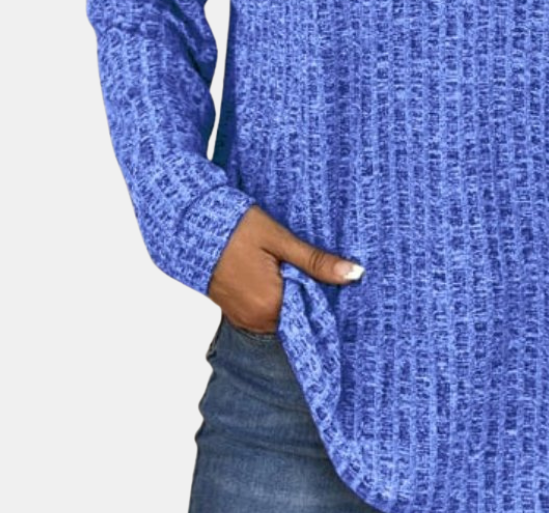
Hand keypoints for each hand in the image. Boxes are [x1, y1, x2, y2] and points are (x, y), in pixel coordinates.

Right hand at [207, 204, 364, 333]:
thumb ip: (316, 261)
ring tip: (291, 267)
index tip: (331, 276)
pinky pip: (267, 312)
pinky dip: (276, 297)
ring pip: (284, 313)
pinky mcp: (237, 314)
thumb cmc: (237, 228)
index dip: (325, 293)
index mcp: (272, 306)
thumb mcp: (280, 239)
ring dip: (292, 295)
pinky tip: (276, 274)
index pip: (314, 313)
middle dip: (309, 293)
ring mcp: (245, 320)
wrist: (193, 227)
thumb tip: (355, 274)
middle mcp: (258, 321)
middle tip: (306, 264)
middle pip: (299, 314)